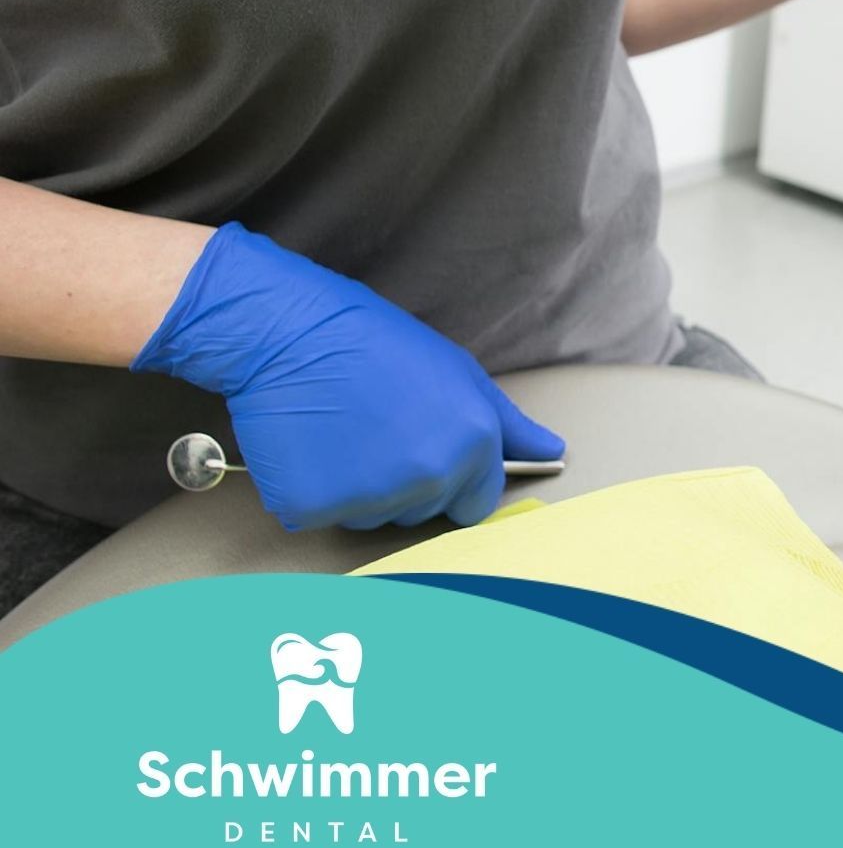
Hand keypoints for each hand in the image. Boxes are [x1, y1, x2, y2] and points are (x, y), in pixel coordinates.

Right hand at [133, 223, 564, 529]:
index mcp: (470, 447)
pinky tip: (312, 443)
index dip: (455, 480)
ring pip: (373, 518)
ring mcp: (368, 499)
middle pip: (424, 511)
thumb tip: (551, 451)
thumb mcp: (456, 371)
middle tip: (378, 427)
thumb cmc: (373, 341)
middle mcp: (426, 479)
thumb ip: (507, 423)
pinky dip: (313, 489)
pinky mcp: (311, 508)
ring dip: (361, 488)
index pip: (476, 503)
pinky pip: (321, 515)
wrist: (286, 330)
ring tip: (344, 430)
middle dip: (407, 481)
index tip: (427, 449)